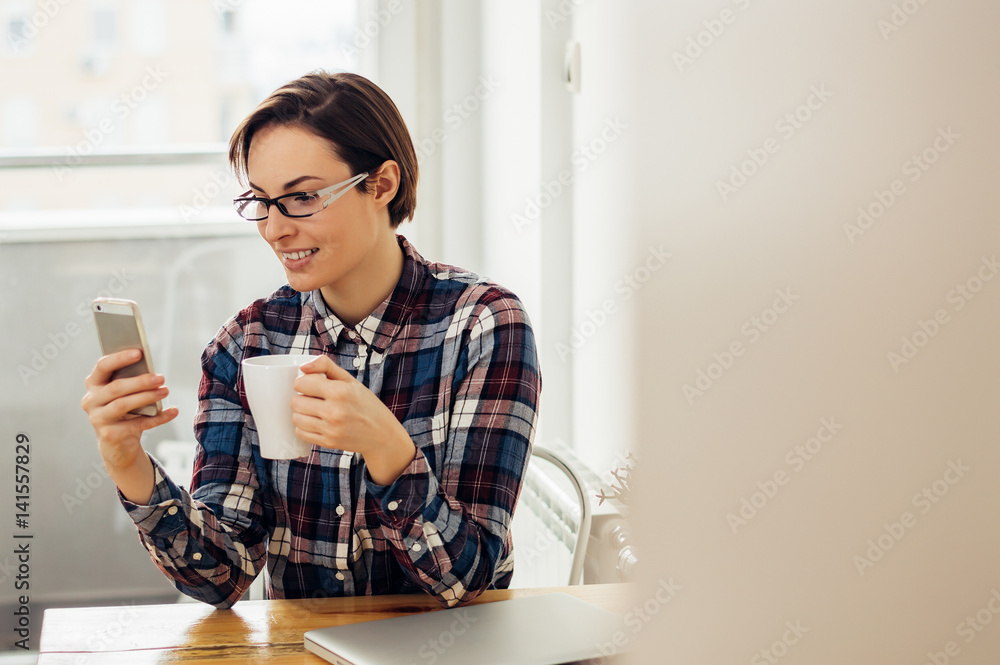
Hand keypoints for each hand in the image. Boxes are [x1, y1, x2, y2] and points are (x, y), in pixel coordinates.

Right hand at [81, 349, 178, 502]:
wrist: (118, 443)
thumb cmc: (125, 410)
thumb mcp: (126, 393)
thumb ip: (132, 380)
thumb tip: (152, 372)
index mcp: (94, 383)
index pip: (103, 366)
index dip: (120, 359)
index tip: (139, 353)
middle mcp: (91, 400)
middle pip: (116, 387)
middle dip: (140, 381)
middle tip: (161, 378)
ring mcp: (97, 418)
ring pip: (123, 404)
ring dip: (147, 397)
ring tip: (165, 391)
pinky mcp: (109, 434)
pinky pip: (137, 424)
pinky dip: (157, 418)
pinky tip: (173, 411)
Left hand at [292, 355, 414, 484]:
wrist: (382, 434)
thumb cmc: (366, 405)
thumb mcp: (350, 380)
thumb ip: (326, 366)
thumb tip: (303, 367)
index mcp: (340, 391)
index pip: (301, 383)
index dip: (303, 382)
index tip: (311, 385)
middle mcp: (334, 411)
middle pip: (295, 402)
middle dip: (301, 397)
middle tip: (312, 398)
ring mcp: (330, 429)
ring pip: (296, 418)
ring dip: (301, 413)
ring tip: (314, 410)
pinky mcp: (328, 442)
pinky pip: (301, 433)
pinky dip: (304, 427)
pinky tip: (315, 422)